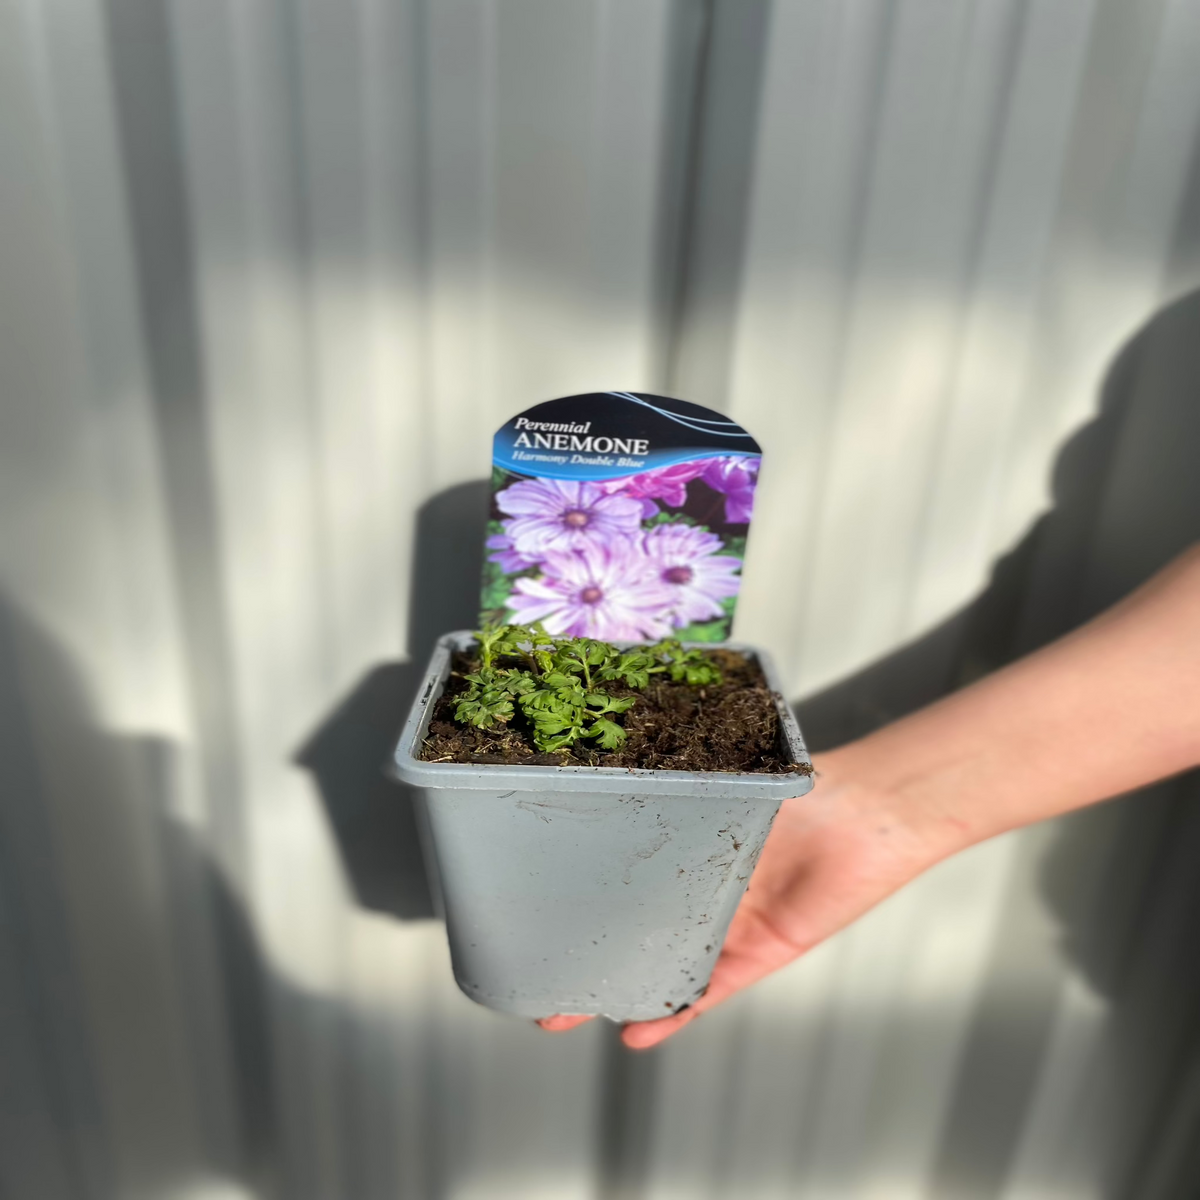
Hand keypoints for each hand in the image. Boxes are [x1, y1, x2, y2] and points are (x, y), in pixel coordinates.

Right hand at [539, 756, 958, 1048]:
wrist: (870, 813)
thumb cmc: (801, 786)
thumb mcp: (723, 785)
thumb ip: (678, 794)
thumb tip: (615, 770)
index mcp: (690, 845)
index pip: (625, 878)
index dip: (582, 897)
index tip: (536, 909)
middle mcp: (702, 891)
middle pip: (634, 929)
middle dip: (587, 954)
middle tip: (537, 979)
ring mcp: (727, 925)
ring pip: (662, 969)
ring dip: (618, 994)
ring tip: (568, 1013)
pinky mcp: (758, 955)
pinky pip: (709, 993)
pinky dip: (674, 1015)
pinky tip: (638, 1032)